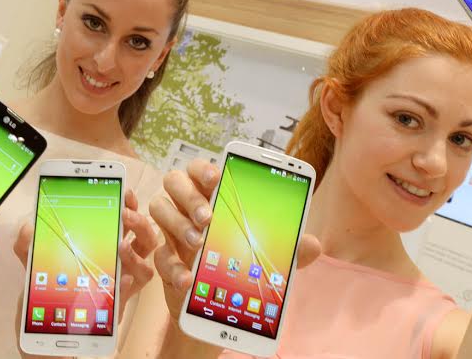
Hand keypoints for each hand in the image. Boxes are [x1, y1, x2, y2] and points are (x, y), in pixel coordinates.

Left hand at [12, 188, 157, 321]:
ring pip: (146, 261)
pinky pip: (134, 291)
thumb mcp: (34, 267)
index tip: (124, 190)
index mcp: (101, 245)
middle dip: (139, 221)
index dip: (128, 202)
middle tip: (126, 212)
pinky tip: (123, 277)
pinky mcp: (119, 304)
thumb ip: (27, 246)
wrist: (49, 336)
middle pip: (142, 236)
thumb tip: (28, 226)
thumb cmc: (49, 296)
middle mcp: (116, 261)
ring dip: (139, 249)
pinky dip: (131, 280)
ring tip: (122, 244)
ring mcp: (120, 282)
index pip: (121, 218)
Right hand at [149, 159, 321, 322]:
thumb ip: (289, 249)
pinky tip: (187, 278)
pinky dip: (172, 265)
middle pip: (174, 181)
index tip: (217, 175)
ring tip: (198, 242)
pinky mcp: (164, 258)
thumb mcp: (270, 258)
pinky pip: (159, 254)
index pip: (200, 168)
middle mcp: (187, 206)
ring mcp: (172, 230)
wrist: (217, 303)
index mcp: (212, 194)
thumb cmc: (242, 265)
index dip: (204, 167)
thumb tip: (313, 243)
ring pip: (159, 207)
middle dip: (189, 195)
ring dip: (177, 223)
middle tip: (208, 216)